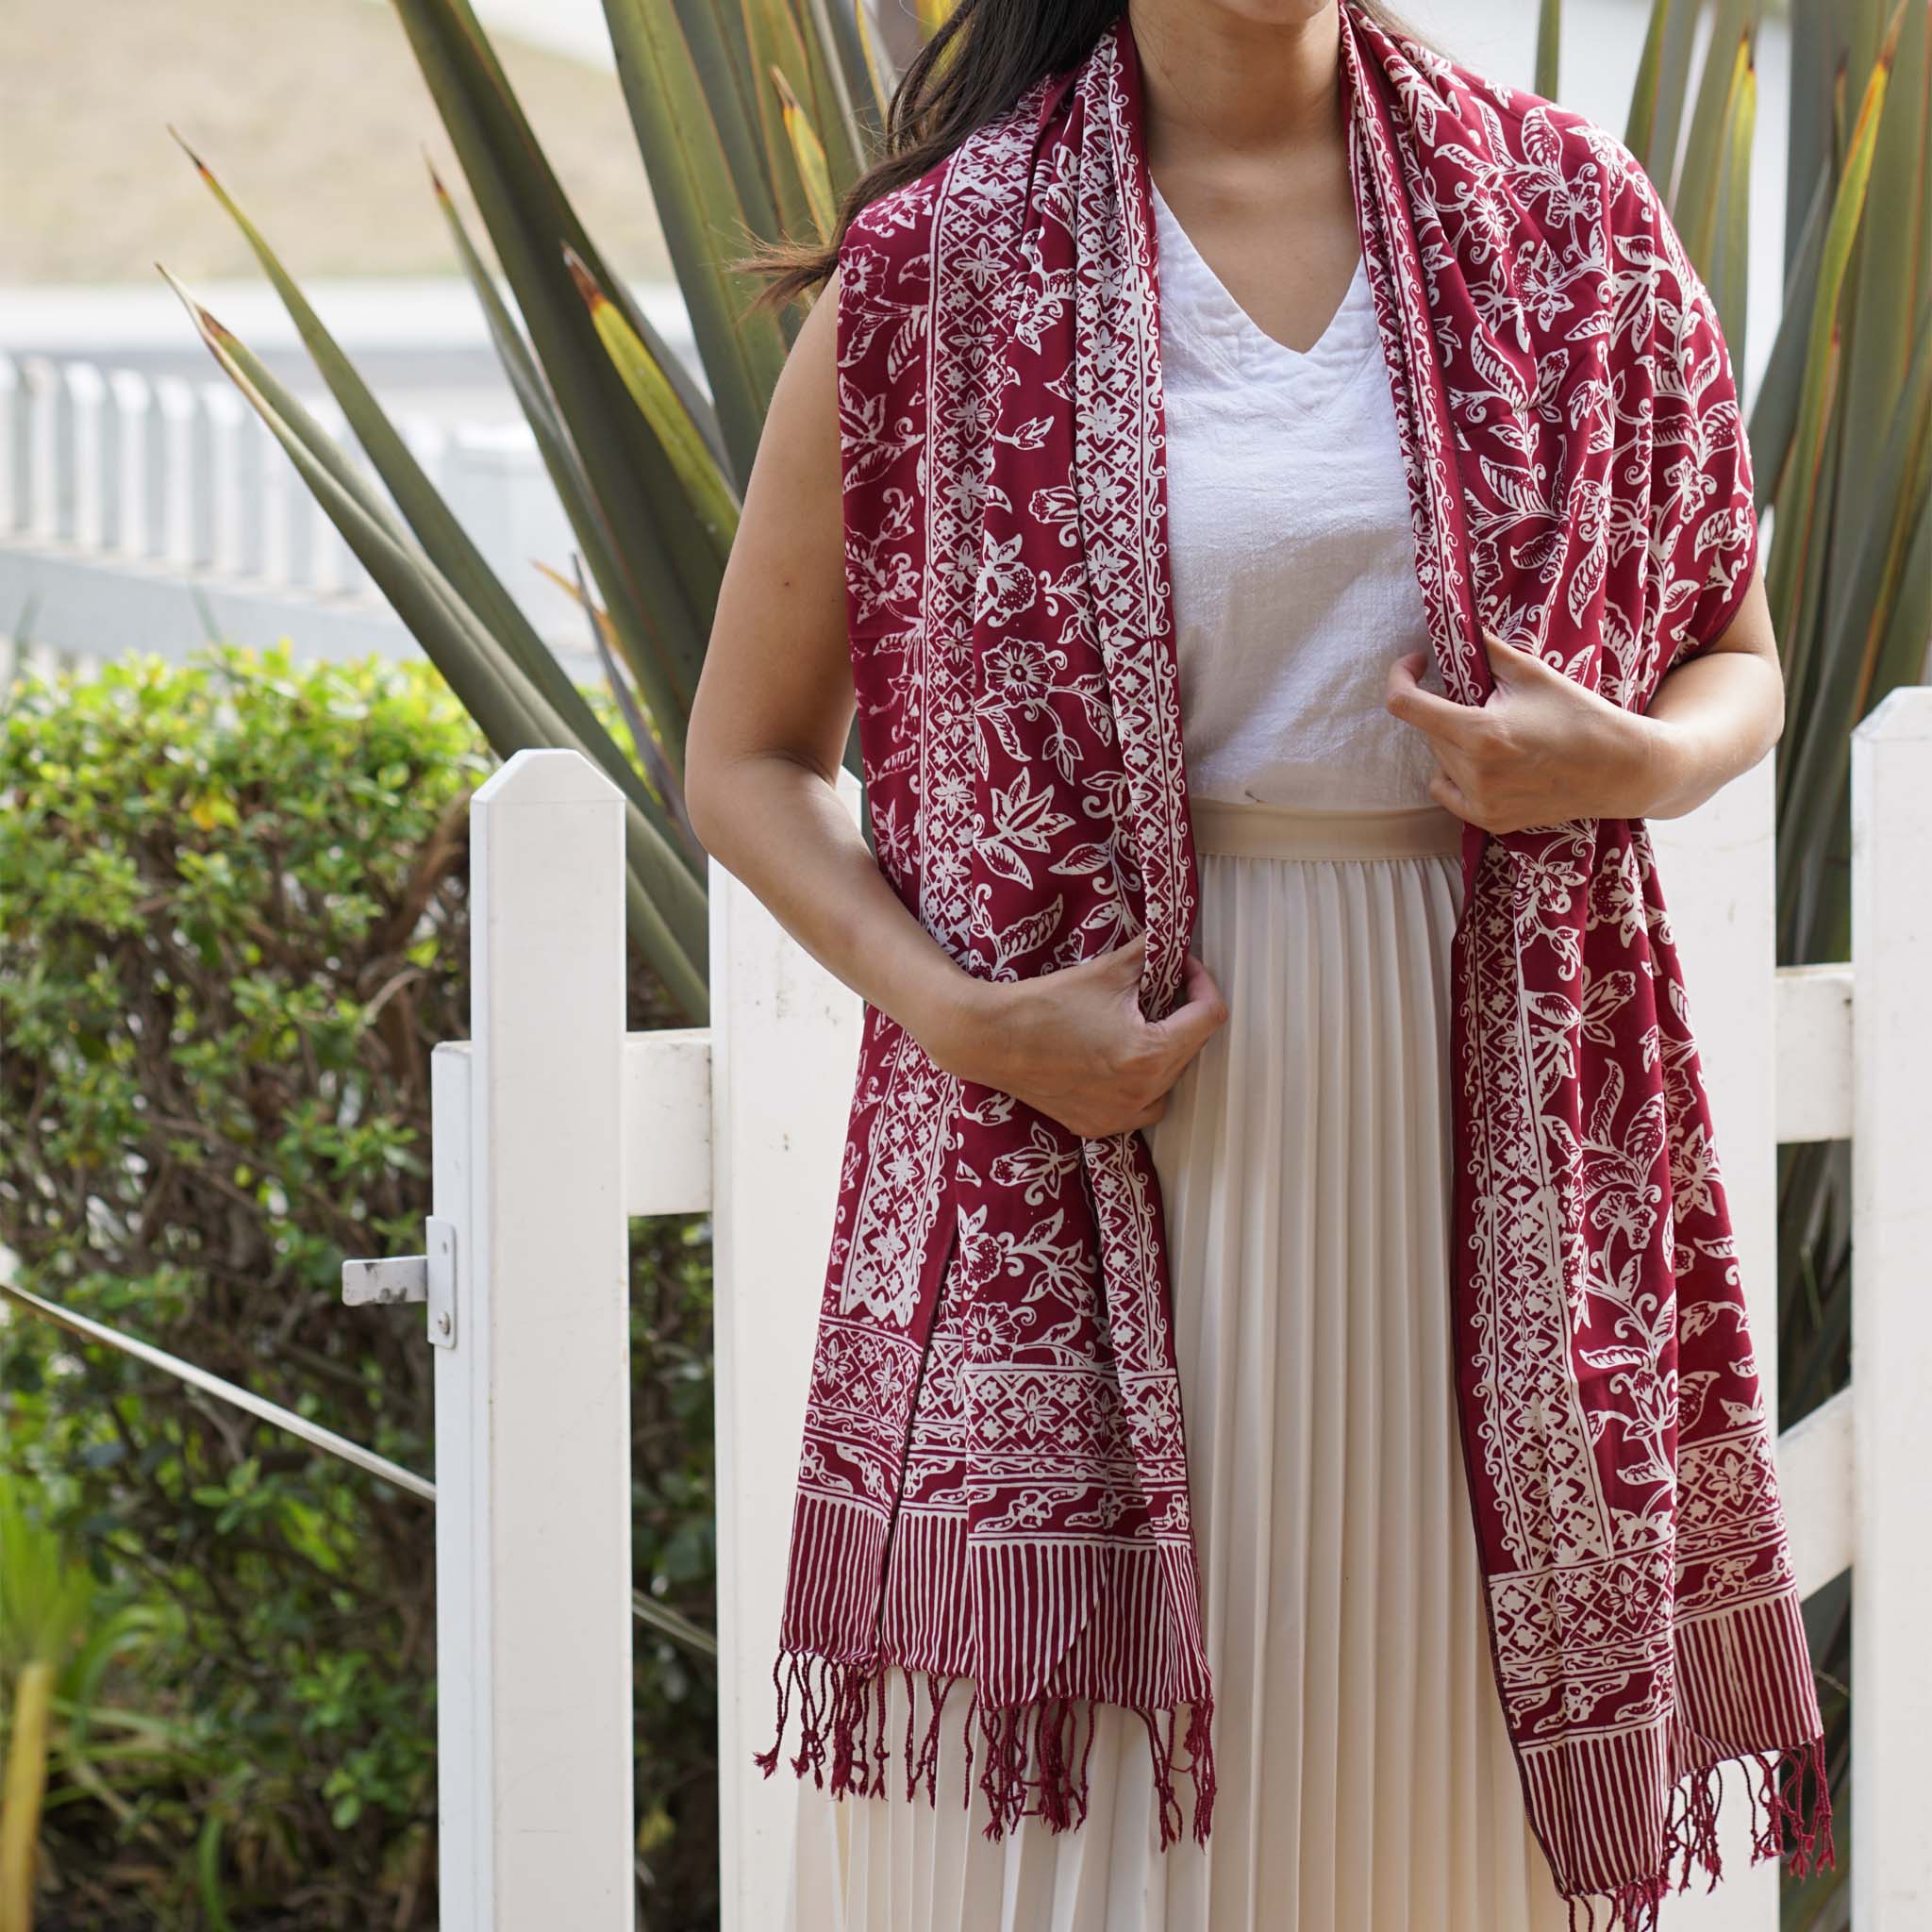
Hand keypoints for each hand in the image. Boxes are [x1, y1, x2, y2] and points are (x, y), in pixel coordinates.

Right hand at [931, 933, 1229, 1140]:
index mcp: (1150, 1054)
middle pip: (1191, 1050)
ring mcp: (1118, 1116)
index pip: (1208, 1017)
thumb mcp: (1108, 970)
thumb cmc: (1046, 1004)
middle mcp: (1141, 1094)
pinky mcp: (1096, 1126)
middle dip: (1180, 1017)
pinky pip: (1138, 1109)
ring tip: (1139, 1030)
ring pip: (1168, 1085)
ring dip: (1165, 1056)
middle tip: (1156, 992)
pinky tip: (1116, 1062)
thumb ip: (1151, 954)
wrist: (992, 1038)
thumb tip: (1173, 939)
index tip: (1183, 968)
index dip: (1202, 983)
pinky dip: (1137, 1087)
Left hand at [1383, 630, 1664, 833]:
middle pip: (1430, 731)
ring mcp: (1481, 801)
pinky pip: (1447, 791)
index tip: (1416, 662)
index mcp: (1480, 733)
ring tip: (1501, 736)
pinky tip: (1487, 764)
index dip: (1401, 676)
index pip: (1405, 705)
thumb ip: (1486, 649)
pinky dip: (1455, 773)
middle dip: (1447, 710)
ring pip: (1439, 760)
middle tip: (1489, 704)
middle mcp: (1475, 772)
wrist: (1620, 768)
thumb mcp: (1532, 672)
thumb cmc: (1579, 715)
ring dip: (1454, 741)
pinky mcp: (1490, 820)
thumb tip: (1456, 625)